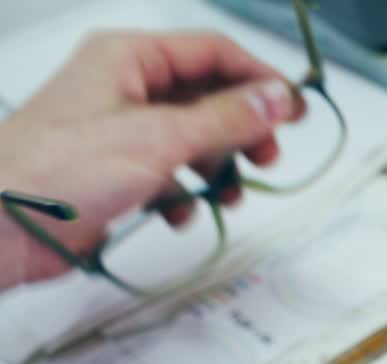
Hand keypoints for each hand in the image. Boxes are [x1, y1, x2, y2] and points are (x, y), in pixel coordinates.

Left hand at [0, 31, 303, 289]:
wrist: (1, 227)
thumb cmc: (60, 171)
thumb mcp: (159, 138)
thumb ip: (226, 118)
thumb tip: (277, 98)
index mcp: (128, 57)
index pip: (212, 51)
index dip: (258, 78)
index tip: (294, 110)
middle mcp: (124, 87)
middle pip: (207, 96)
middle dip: (242, 129)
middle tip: (269, 157)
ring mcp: (119, 130)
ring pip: (192, 138)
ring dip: (219, 167)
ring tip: (231, 193)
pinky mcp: (114, 171)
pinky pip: (168, 173)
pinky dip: (185, 193)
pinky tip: (181, 213)